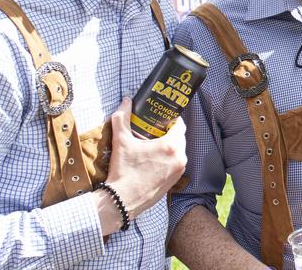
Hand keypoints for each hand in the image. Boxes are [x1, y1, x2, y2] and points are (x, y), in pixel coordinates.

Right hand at [103, 98, 187, 217]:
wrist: (121, 200)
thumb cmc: (123, 170)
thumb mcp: (121, 141)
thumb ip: (122, 118)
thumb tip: (126, 101)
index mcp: (170, 146)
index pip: (180, 125)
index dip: (171, 120)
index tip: (161, 119)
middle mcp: (179, 158)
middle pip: (180, 138)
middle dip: (169, 133)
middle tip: (155, 131)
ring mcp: (179, 171)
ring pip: (179, 152)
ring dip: (170, 147)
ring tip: (154, 146)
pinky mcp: (175, 182)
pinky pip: (176, 165)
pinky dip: (169, 160)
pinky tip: (155, 161)